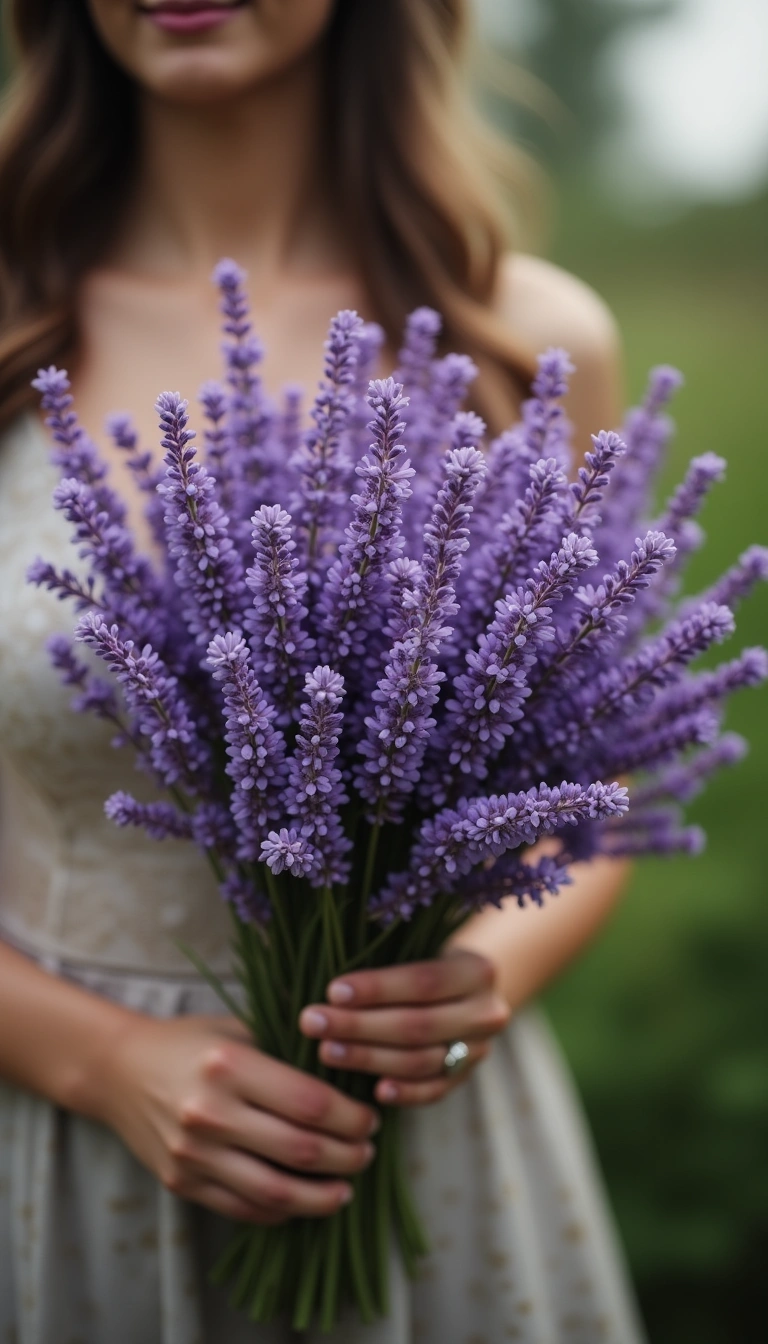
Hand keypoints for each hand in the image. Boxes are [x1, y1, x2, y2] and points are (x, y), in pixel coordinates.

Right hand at [97, 1013, 379, 1223]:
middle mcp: (211, 1113)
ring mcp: (193, 1154)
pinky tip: (302, 1201)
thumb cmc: (189, 1043)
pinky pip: (243, 1208)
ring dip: (322, 1197)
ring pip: (275, 1191)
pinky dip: (281, 1210)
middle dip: (347, 1157)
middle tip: (367, 1153)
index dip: (351, 1118)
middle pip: (300, 1150)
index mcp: (230, 1066)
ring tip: (345, 1189)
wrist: (118, 1070)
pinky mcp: (182, 1183)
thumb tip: (350, 1068)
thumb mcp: (237, 1030)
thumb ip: (286, 1051)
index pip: (310, 1103)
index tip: (370, 1119)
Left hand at [298, 948, 509, 1106]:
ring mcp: (479, 1049)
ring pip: (421, 1061)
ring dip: (369, 1058)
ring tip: (326, 1050)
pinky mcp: (466, 1076)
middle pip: (418, 1025)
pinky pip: (434, 1091)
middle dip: (360, 1025)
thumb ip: (390, 961)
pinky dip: (405, 1093)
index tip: (332, 991)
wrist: (468, 988)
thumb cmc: (429, 958)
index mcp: (477, 971)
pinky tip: (373, 1091)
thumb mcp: (423, 947)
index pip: (424, 982)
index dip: (378, 988)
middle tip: (313, 1022)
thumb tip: (332, 986)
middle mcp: (486, 1012)